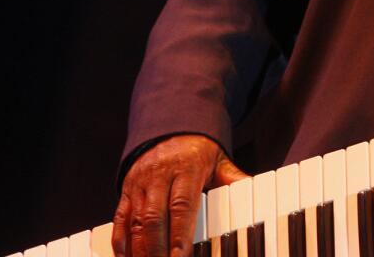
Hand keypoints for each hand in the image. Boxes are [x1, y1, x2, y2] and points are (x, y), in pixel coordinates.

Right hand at [112, 134, 249, 256]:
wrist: (170, 128)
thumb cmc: (198, 151)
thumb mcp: (219, 160)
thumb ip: (233, 178)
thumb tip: (253, 188)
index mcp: (186, 167)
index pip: (182, 205)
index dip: (180, 235)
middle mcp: (159, 174)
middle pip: (155, 218)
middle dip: (157, 249)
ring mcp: (140, 182)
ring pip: (135, 220)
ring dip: (139, 250)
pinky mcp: (126, 189)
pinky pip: (120, 217)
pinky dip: (120, 240)